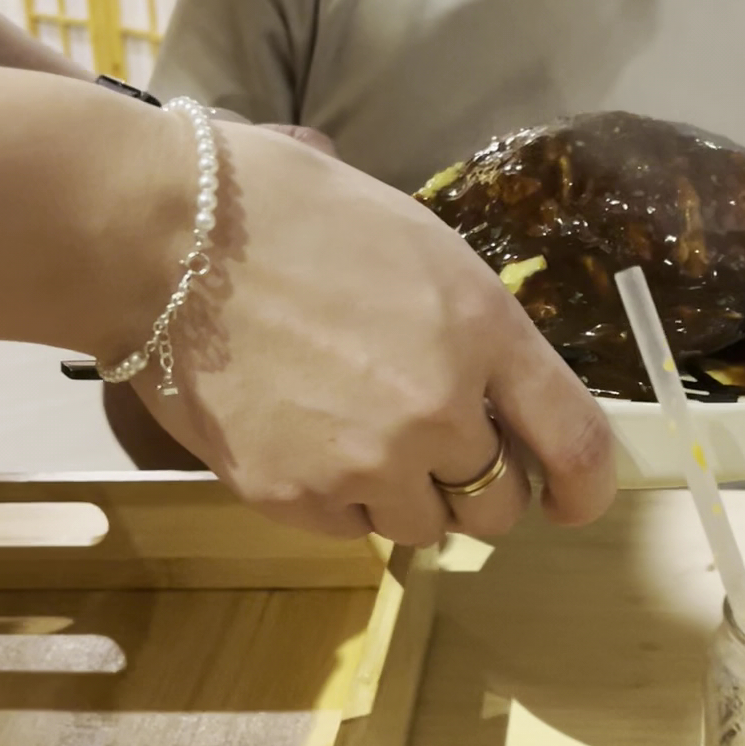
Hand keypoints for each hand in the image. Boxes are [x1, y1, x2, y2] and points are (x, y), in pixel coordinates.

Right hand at [131, 124, 616, 544]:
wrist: (159, 237)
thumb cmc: (285, 214)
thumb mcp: (417, 244)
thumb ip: (473, 330)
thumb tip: (497, 394)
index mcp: (483, 330)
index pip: (577, 442)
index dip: (586, 488)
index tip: (572, 500)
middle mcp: (438, 409)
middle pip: (500, 505)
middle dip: (482, 488)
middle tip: (440, 454)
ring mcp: (365, 462)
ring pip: (423, 528)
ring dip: (405, 496)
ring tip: (353, 433)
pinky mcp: (295, 498)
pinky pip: (349, 531)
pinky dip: (338, 501)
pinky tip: (303, 440)